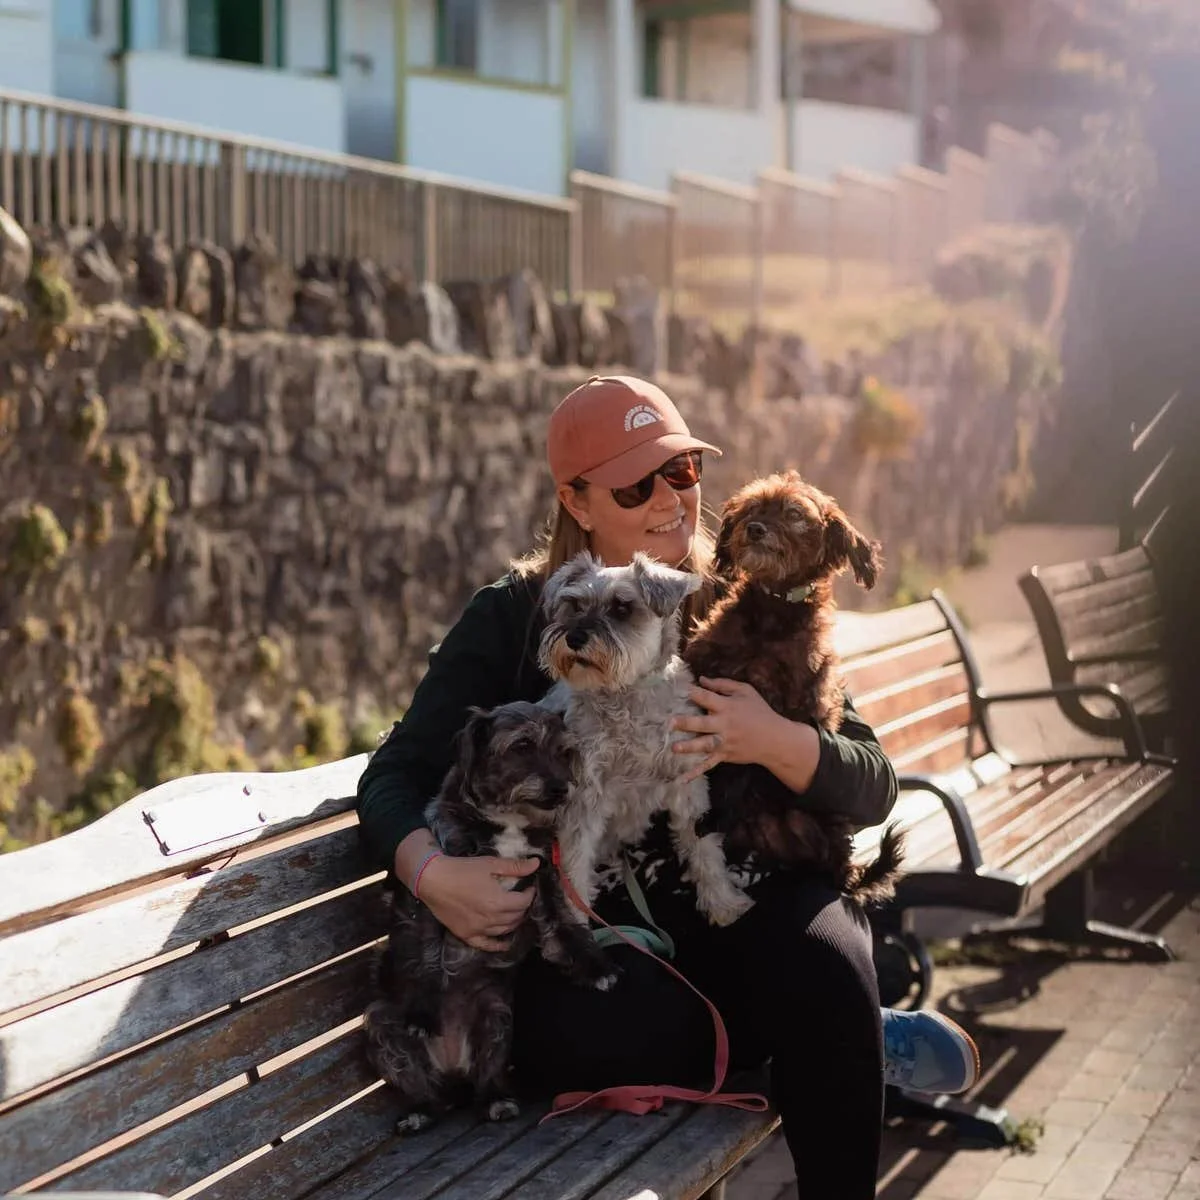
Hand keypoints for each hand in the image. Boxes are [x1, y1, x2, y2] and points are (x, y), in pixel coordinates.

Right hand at [416, 853, 539, 951]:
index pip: (523, 902)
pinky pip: (486, 945)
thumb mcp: (490, 864)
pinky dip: (498, 945)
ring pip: (504, 930)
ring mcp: (478, 930)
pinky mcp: (466, 935)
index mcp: (499, 901)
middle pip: (516, 917)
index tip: (529, 887)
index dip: (530, 894)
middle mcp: (491, 919)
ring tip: (515, 913)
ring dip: (513, 922)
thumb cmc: (462, 869)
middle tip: (522, 899)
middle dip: (523, 907)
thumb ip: (515, 866)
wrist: (432, 879)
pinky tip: (505, 942)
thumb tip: (537, 864)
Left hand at [671, 676, 786, 782]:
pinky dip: (695, 772)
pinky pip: (708, 765)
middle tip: (669, 723)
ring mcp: (724, 743)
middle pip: (702, 724)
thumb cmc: (760, 711)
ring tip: (673, 748)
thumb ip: (723, 684)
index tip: (678, 690)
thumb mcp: (745, 691)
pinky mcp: (725, 756)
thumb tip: (701, 679)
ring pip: (704, 745)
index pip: (708, 698)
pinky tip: (682, 778)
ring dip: (688, 747)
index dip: (694, 693)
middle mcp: (724, 725)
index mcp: (728, 707)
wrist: (775, 740)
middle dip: (686, 723)